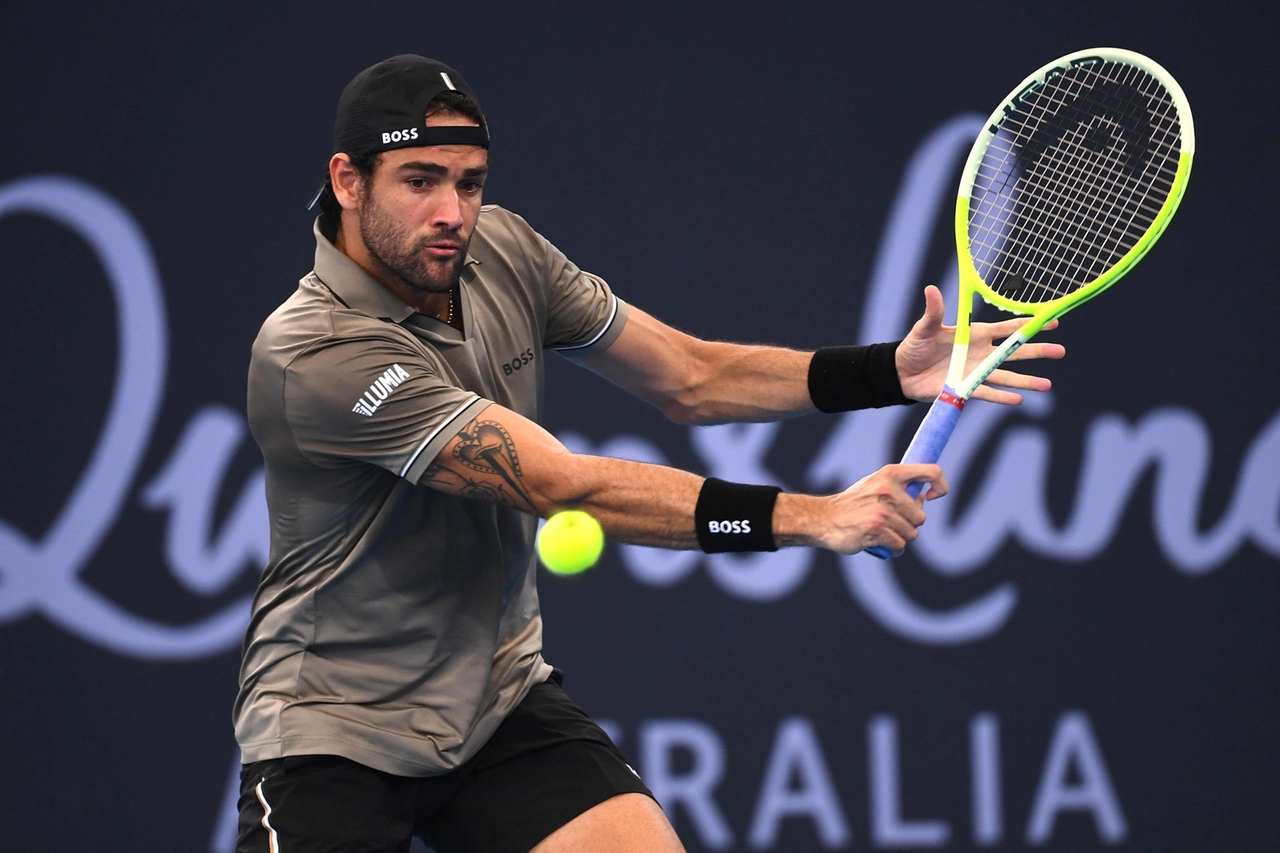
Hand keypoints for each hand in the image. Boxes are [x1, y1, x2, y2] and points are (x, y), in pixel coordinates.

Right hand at [819, 464, 948, 554]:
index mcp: (890, 474)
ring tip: (881, 532)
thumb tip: (925, 496)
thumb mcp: (874, 485)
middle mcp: (888, 490)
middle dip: (908, 524)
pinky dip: (893, 549)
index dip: (941, 486)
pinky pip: (900, 546)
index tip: (933, 497)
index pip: (932, 472)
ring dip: (899, 538)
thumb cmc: (853, 504)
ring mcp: (882, 510)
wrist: (823, 518)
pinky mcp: (876, 530)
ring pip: (911, 534)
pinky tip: (880, 543)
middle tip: (888, 522)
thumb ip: (899, 487)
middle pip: (920, 516)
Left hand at [895, 285, 1065, 404]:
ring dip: (1025, 381)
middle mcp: (981, 353)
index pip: (1007, 328)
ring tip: (1046, 385)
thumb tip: (931, 289)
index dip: (1029, 324)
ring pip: (1005, 376)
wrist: (902, 373)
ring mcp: (975, 372)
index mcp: (975, 334)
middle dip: (1036, 351)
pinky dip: (1001, 397)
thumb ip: (933, 312)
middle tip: (1060, 351)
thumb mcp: (924, 328)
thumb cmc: (915, 346)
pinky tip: (1019, 399)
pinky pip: (987, 393)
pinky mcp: (965, 388)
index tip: (1052, 320)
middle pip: (1014, 352)